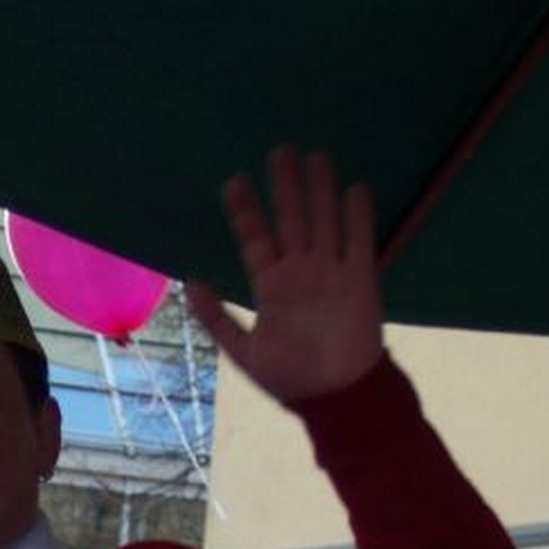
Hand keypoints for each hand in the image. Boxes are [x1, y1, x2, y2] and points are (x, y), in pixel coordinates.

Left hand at [187, 146, 384, 402]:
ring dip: (320, 191)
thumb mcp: (243, 350)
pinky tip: (353, 188)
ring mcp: (331, 273)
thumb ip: (217, 317)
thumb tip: (188, 282)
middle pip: (291, 220)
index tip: (233, 182)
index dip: (246, 212)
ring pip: (324, 222)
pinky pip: (359, 242)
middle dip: (285, 187)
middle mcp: (301, 273)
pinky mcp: (361, 281)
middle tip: (279, 150)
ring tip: (315, 156)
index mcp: (272, 288)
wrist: (336, 398)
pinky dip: (357, 217)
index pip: (256, 239)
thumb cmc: (290, 379)